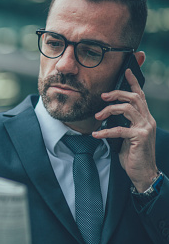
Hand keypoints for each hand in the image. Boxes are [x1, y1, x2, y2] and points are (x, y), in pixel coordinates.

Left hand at [92, 68, 158, 191]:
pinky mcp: (140, 137)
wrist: (144, 173)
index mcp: (145, 118)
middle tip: (103, 96)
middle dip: (117, 93)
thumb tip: (106, 115)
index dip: (133, 82)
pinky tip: (96, 135)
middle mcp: (147, 120)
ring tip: (98, 116)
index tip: (126, 70)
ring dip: (109, 110)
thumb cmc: (133, 154)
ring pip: (127, 109)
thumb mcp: (127, 135)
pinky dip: (106, 131)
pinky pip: (120, 129)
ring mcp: (145, 128)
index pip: (140, 95)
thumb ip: (122, 123)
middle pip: (134, 97)